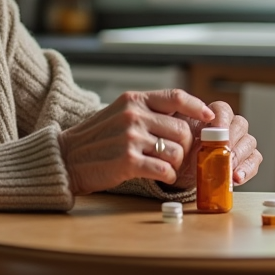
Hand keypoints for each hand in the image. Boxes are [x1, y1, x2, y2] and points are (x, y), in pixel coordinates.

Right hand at [58, 90, 214, 194]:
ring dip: (175, 164)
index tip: (209, 117)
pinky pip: (165, 170)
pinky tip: (159, 176)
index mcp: (133, 100)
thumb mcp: (119, 113)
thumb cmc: (96, 139)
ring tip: (164, 166)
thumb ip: (147, 112)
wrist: (66, 157)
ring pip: (176, 152)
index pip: (175, 97)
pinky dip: (167, 176)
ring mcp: (131, 138)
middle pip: (183, 130)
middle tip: (177, 156)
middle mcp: (134, 116)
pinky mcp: (128, 161)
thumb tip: (184, 117)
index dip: (197, 107)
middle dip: (185, 146)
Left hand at [175, 101, 261, 189]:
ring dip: (239, 157)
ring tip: (229, 168)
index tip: (217, 132)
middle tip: (224, 152)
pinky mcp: (248, 159)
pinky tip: (236, 178)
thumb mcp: (180, 138)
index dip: (222, 120)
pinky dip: (246, 170)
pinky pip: (254, 161)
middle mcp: (231, 126)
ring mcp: (242, 142)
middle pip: (240, 125)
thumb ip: (188, 134)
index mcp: (214, 115)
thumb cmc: (183, 148)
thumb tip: (200, 141)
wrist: (185, 168)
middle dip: (232, 140)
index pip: (222, 110)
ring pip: (249, 142)